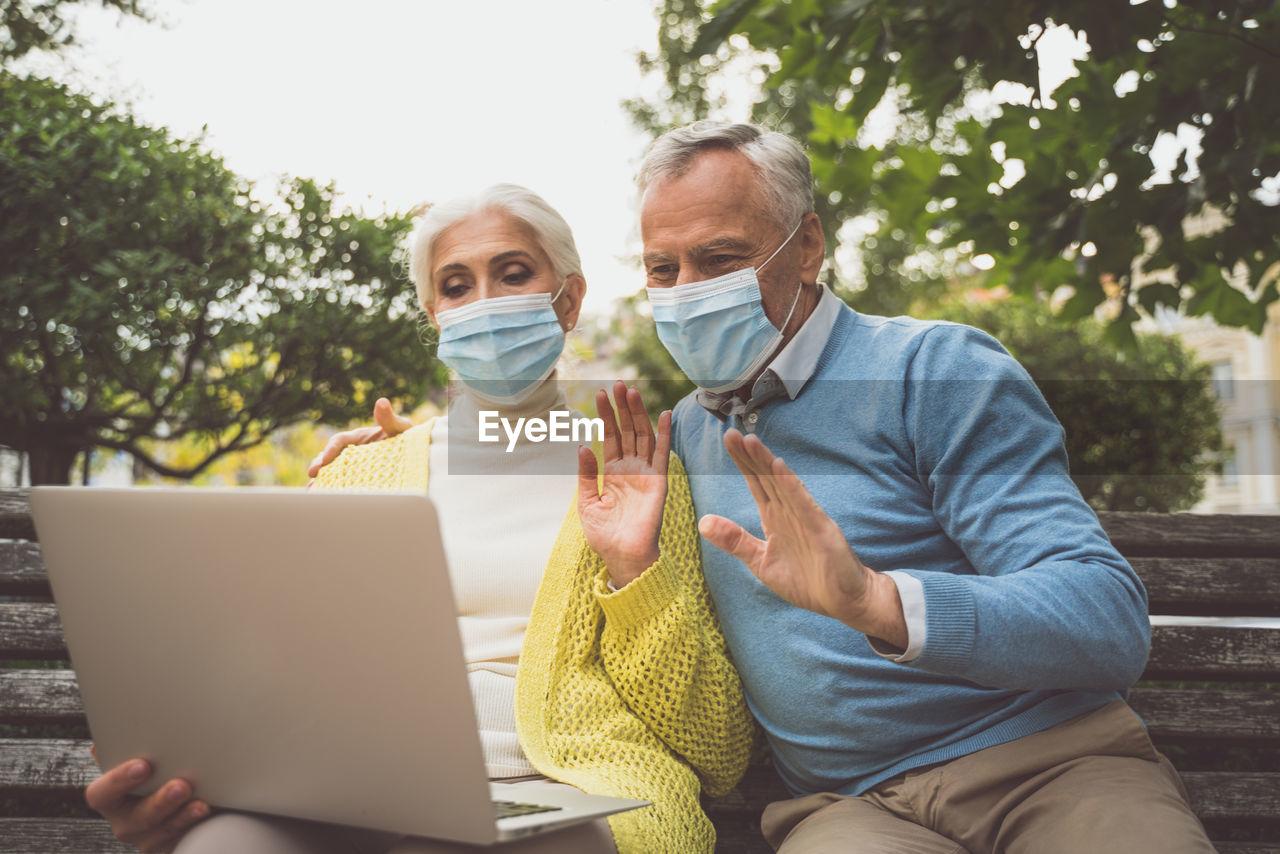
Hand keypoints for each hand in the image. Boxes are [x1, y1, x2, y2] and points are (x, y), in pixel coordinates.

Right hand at [85, 751, 209, 852]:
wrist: (187, 796)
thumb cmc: (160, 771)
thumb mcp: (145, 759)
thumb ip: (126, 749)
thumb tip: (102, 742)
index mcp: (111, 799)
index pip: (101, 794)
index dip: (118, 781)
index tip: (143, 765)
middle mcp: (126, 822)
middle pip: (137, 817)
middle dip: (161, 802)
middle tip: (181, 786)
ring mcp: (148, 839)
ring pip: (163, 832)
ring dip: (183, 817)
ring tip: (201, 804)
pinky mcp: (170, 847)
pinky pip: (182, 841)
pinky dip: (196, 827)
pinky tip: (210, 815)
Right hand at [306, 397, 411, 481]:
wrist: (417, 457)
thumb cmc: (407, 439)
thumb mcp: (400, 427)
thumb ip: (389, 418)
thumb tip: (381, 402)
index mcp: (358, 438)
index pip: (340, 441)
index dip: (331, 449)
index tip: (325, 459)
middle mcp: (352, 452)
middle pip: (330, 457)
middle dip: (319, 465)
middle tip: (313, 474)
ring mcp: (354, 467)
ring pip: (332, 472)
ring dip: (322, 480)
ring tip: (314, 490)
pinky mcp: (358, 480)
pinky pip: (343, 484)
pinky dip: (333, 490)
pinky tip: (329, 498)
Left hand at [577, 381, 670, 587]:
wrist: (622, 556)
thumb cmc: (604, 535)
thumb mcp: (586, 502)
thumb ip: (586, 474)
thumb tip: (582, 446)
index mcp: (612, 472)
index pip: (610, 437)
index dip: (606, 416)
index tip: (600, 394)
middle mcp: (630, 468)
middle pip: (628, 430)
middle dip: (623, 407)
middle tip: (618, 384)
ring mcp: (645, 473)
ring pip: (643, 436)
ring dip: (639, 413)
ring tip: (632, 391)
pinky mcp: (658, 482)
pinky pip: (662, 454)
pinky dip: (664, 434)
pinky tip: (662, 414)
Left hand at [697, 429, 907, 647]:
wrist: (845, 601)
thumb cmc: (806, 581)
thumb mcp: (760, 562)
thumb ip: (735, 541)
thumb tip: (703, 522)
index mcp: (775, 518)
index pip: (756, 483)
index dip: (743, 462)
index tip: (728, 440)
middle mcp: (790, 512)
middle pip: (766, 478)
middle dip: (749, 455)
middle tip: (730, 433)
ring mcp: (807, 517)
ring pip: (782, 484)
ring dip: (767, 462)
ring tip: (751, 441)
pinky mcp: (821, 529)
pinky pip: (803, 503)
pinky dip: (791, 485)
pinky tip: (779, 467)